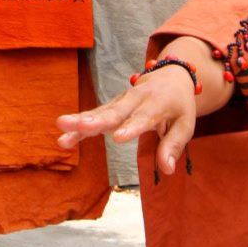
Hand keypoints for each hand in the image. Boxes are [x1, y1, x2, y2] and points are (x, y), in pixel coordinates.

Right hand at [54, 66, 197, 175]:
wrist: (170, 76)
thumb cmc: (179, 105)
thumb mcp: (185, 124)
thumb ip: (174, 145)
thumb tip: (167, 169)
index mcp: (157, 104)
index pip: (142, 118)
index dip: (130, 128)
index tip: (117, 138)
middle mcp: (135, 100)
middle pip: (115, 112)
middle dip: (97, 120)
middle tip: (80, 126)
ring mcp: (121, 102)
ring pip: (100, 111)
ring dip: (81, 119)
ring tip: (62, 126)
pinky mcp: (111, 106)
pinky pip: (94, 114)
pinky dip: (79, 123)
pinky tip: (63, 135)